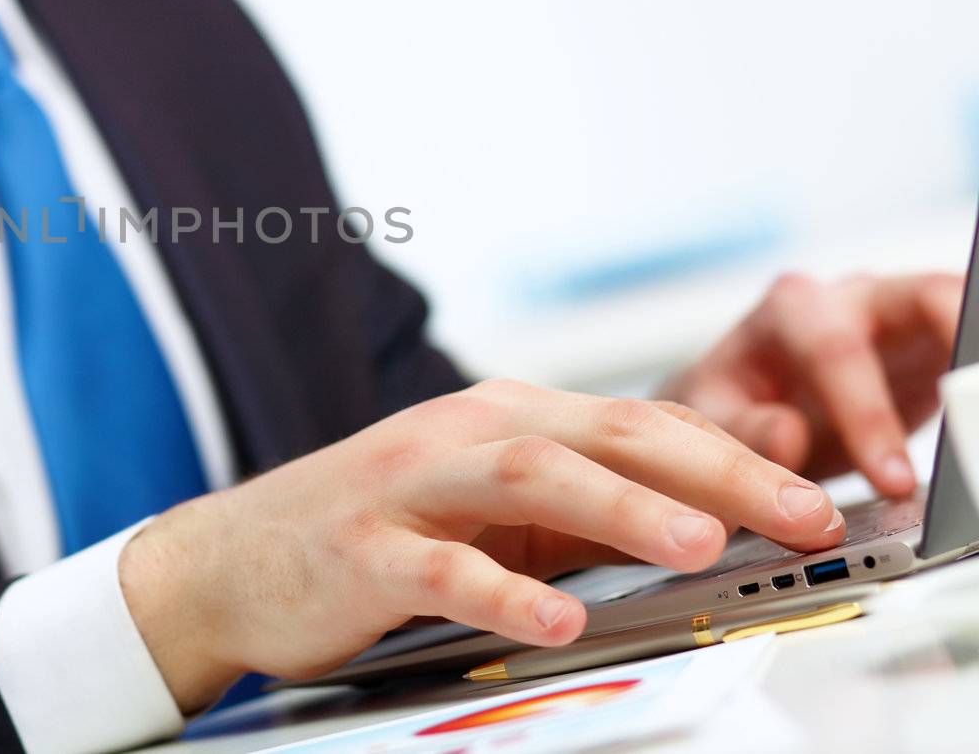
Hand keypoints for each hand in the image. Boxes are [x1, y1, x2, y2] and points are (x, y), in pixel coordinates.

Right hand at [118, 379, 842, 710]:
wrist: (229, 559)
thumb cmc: (370, 534)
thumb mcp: (485, 514)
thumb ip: (578, 511)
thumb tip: (701, 520)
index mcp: (498, 421)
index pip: (631, 421)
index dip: (728, 453)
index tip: (809, 492)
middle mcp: (459, 437)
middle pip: (596, 433)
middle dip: (706, 469)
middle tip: (794, 511)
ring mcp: (407, 489)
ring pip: (527, 476)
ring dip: (621, 506)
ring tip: (699, 543)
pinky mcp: (363, 549)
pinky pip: (441, 566)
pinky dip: (505, 588)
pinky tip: (559, 616)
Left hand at [659, 271, 961, 497]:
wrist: (739, 400)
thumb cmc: (724, 402)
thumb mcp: (711, 418)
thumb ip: (743, 428)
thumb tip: (787, 435)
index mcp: (790, 312)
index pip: (836, 352)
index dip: (869, 415)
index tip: (892, 480)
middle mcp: (850, 300)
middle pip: (922, 298)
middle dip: (958, 348)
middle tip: (976, 416)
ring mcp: (897, 316)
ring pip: (954, 308)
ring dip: (974, 355)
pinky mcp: (930, 345)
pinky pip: (963, 344)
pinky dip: (974, 370)